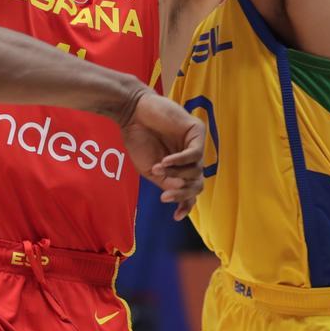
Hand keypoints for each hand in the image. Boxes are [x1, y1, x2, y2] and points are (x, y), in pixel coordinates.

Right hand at [119, 88, 204, 220]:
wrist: (132, 113)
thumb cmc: (138, 139)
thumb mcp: (151, 169)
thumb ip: (167, 182)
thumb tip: (180, 194)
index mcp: (180, 167)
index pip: (191, 189)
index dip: (186, 204)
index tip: (176, 217)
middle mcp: (190, 157)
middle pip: (197, 183)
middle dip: (182, 193)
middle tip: (165, 196)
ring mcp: (195, 144)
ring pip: (196, 171)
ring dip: (175, 174)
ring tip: (157, 168)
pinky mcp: (197, 131)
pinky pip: (194, 154)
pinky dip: (179, 161)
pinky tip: (165, 161)